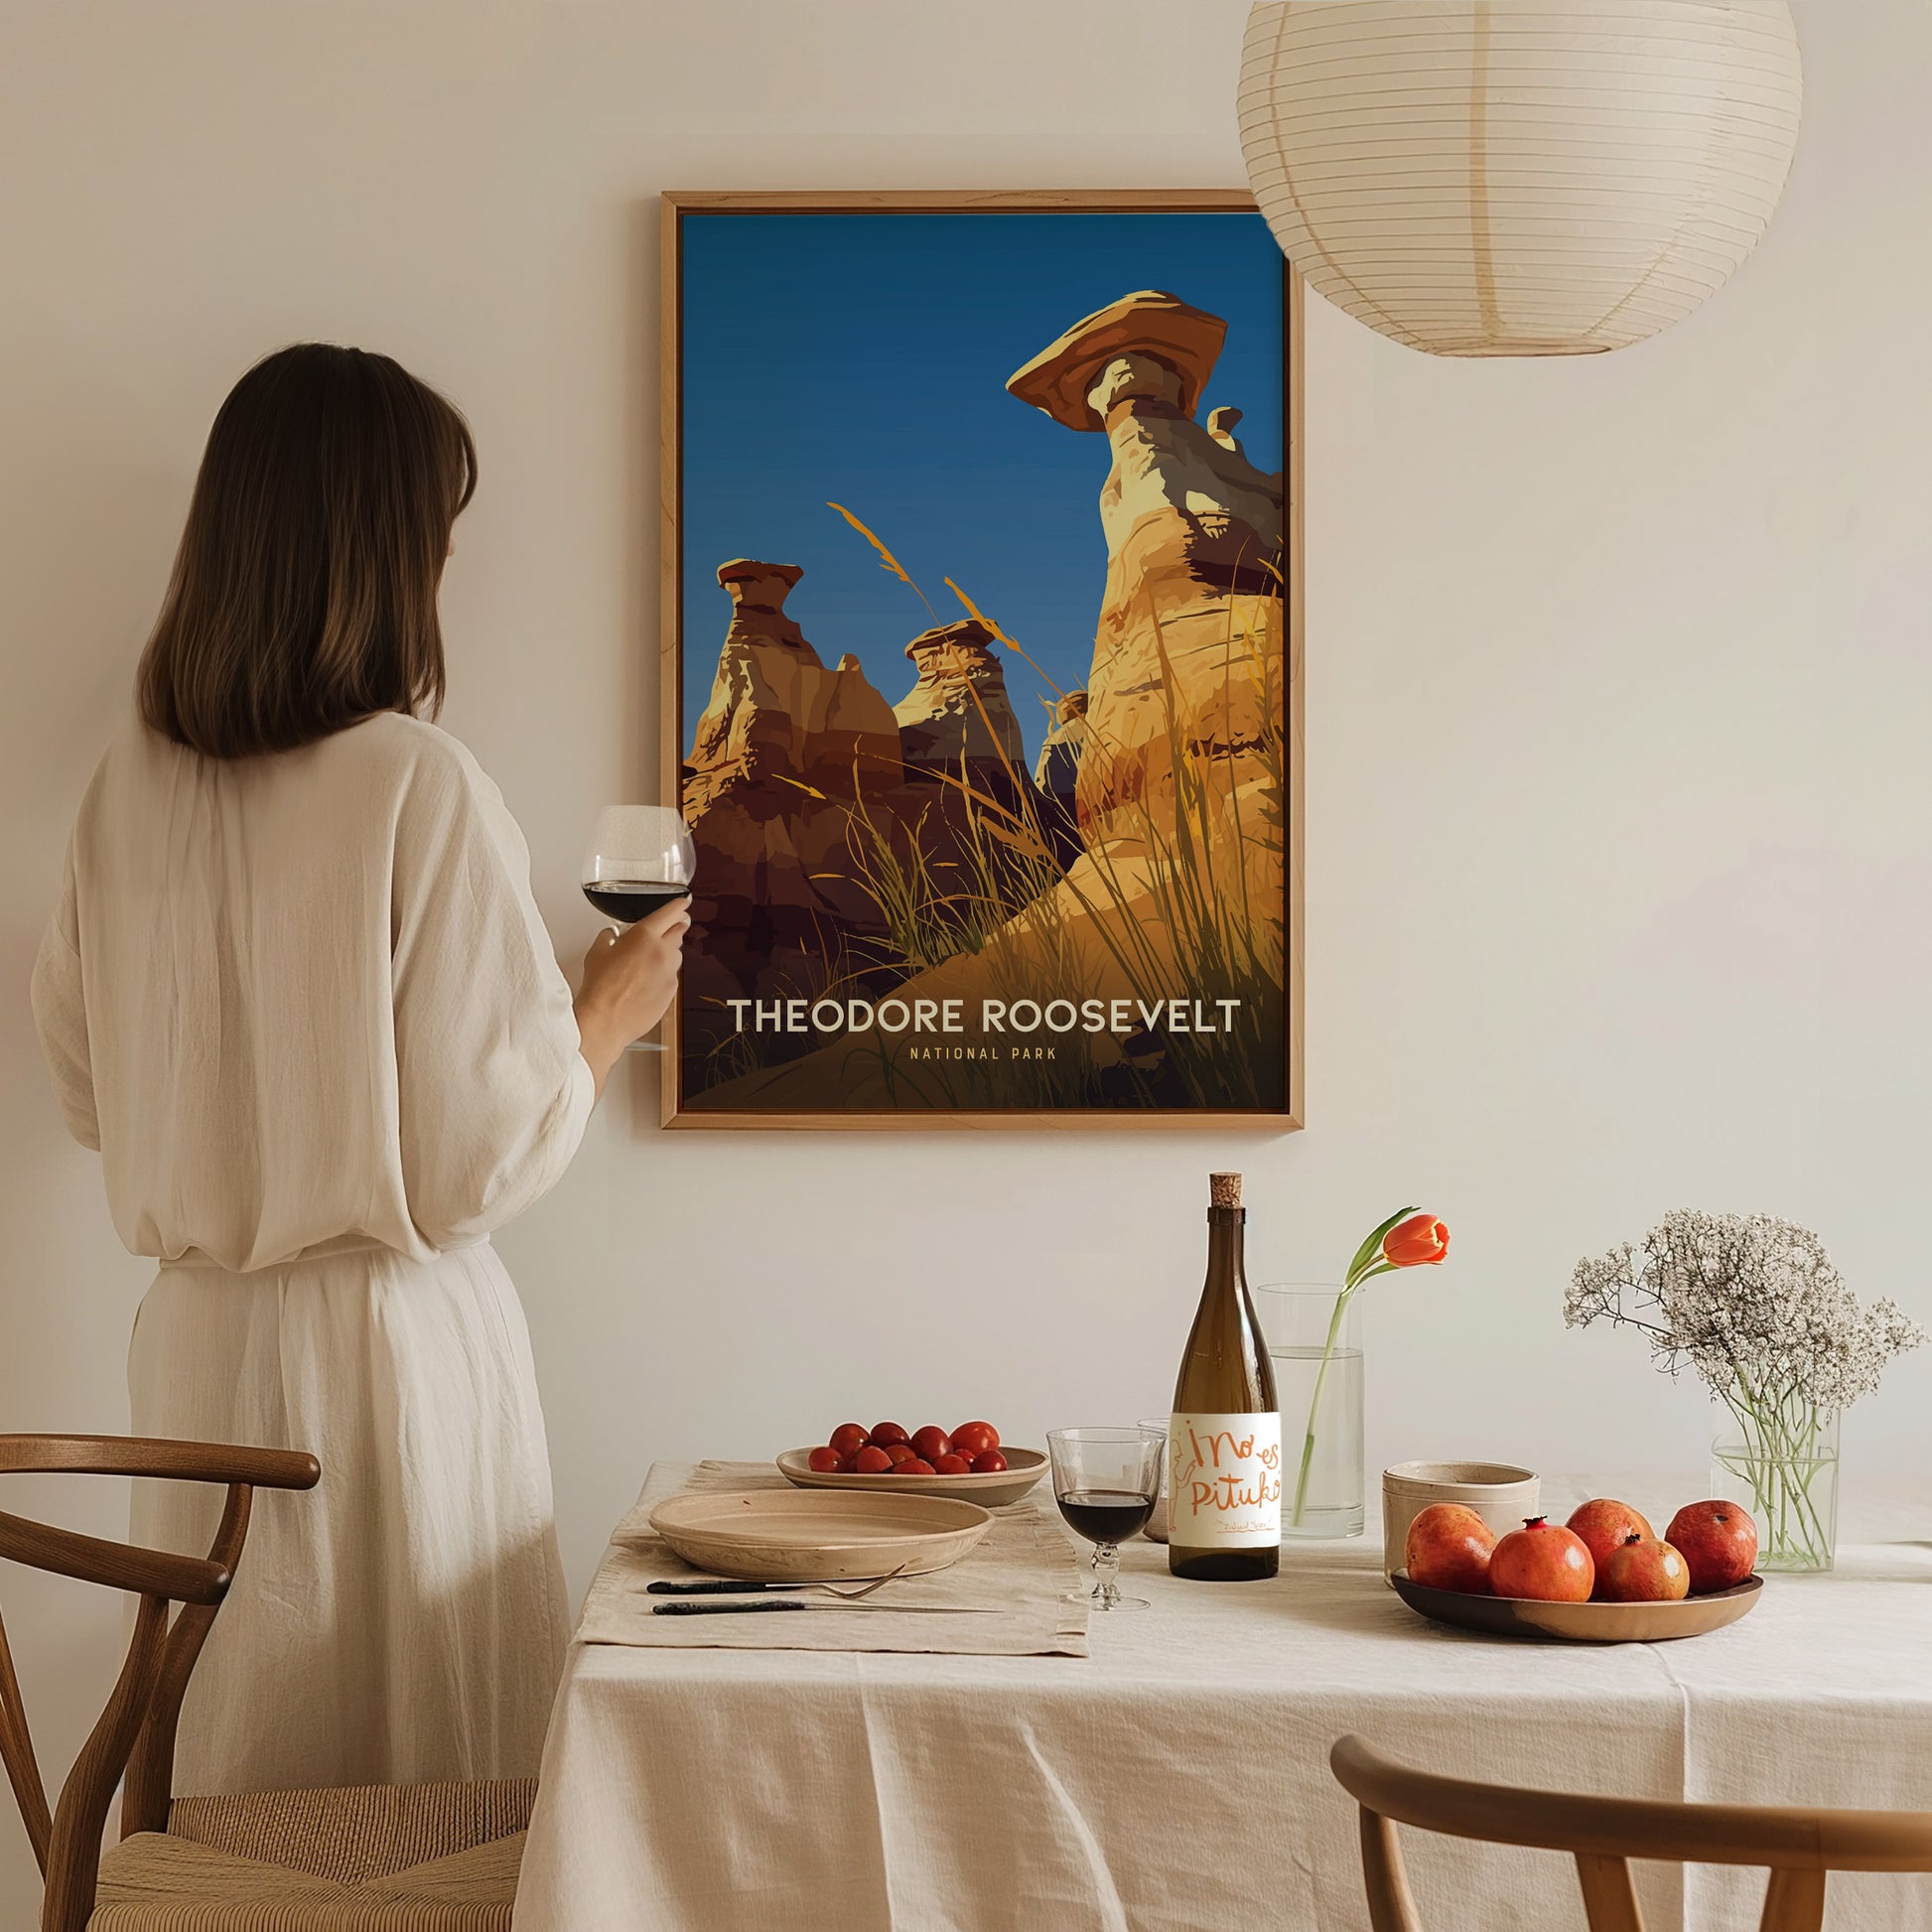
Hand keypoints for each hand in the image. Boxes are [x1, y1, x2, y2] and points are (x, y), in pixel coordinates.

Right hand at [574, 896, 690, 1094]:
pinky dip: (664, 975)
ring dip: (667, 953)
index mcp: (644, 935)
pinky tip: (646, 983)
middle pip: (679, 931)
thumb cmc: (600, 987)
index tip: (683, 903)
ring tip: (648, 962)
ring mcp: (670, 973)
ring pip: (676, 956)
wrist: (605, 1019)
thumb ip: (609, 937)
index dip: (679, 906)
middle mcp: (662, 952)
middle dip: (674, 928)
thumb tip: (612, 935)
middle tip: (667, 929)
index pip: (670, 913)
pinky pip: (672, 977)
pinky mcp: (672, 992)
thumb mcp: (597, 952)